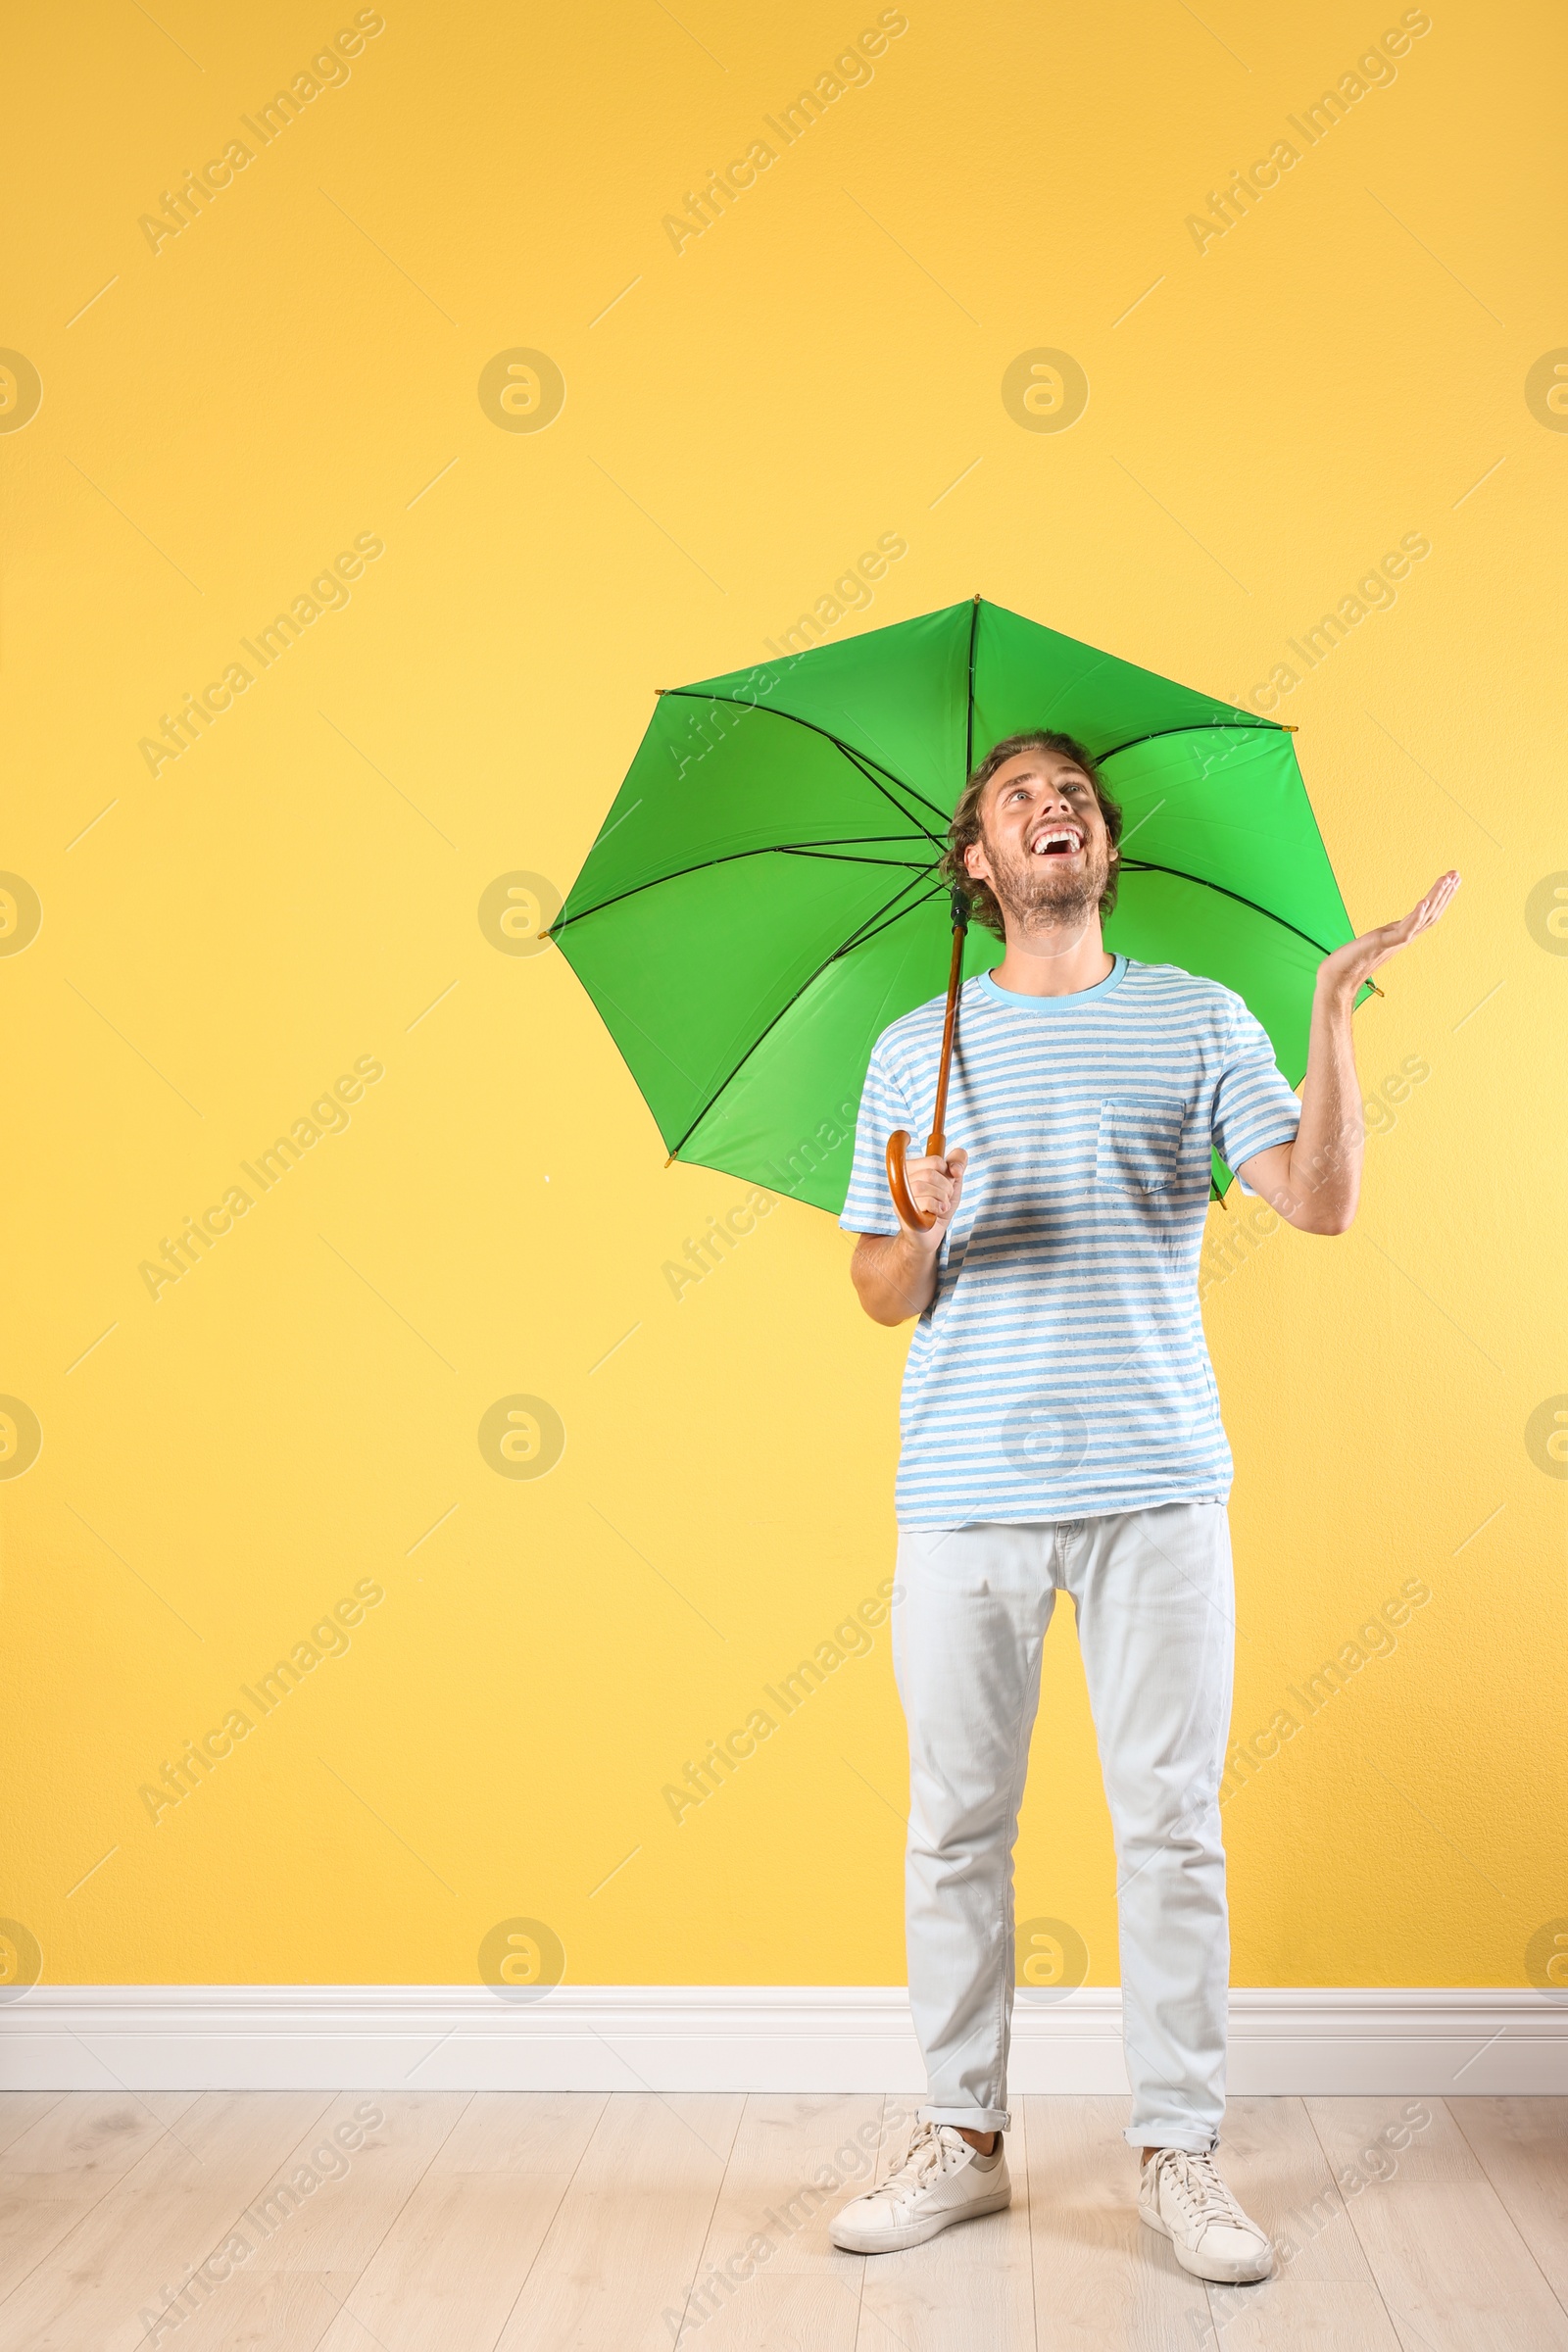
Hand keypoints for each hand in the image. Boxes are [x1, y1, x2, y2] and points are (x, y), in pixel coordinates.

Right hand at [899, 1147, 967, 1248]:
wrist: (930, 1235)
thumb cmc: (939, 1207)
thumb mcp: (953, 1182)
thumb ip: (958, 1162)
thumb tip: (955, 1168)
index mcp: (911, 1169)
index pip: (935, 1160)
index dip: (948, 1174)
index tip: (945, 1185)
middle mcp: (901, 1180)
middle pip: (930, 1173)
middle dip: (946, 1188)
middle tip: (944, 1198)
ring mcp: (899, 1196)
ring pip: (924, 1185)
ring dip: (941, 1198)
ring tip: (940, 1206)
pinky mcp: (903, 1211)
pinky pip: (926, 1201)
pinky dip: (938, 1207)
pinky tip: (936, 1213)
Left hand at [1318, 870, 1460, 996]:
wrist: (1338, 979)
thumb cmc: (1351, 962)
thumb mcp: (1374, 943)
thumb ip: (1383, 938)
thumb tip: (1384, 935)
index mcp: (1403, 936)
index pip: (1429, 914)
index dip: (1442, 897)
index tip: (1451, 879)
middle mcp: (1404, 939)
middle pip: (1432, 914)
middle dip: (1445, 893)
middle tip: (1456, 873)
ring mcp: (1395, 942)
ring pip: (1423, 919)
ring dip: (1436, 898)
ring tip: (1446, 880)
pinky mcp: (1382, 944)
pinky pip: (1404, 931)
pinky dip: (1415, 916)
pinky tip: (1423, 902)